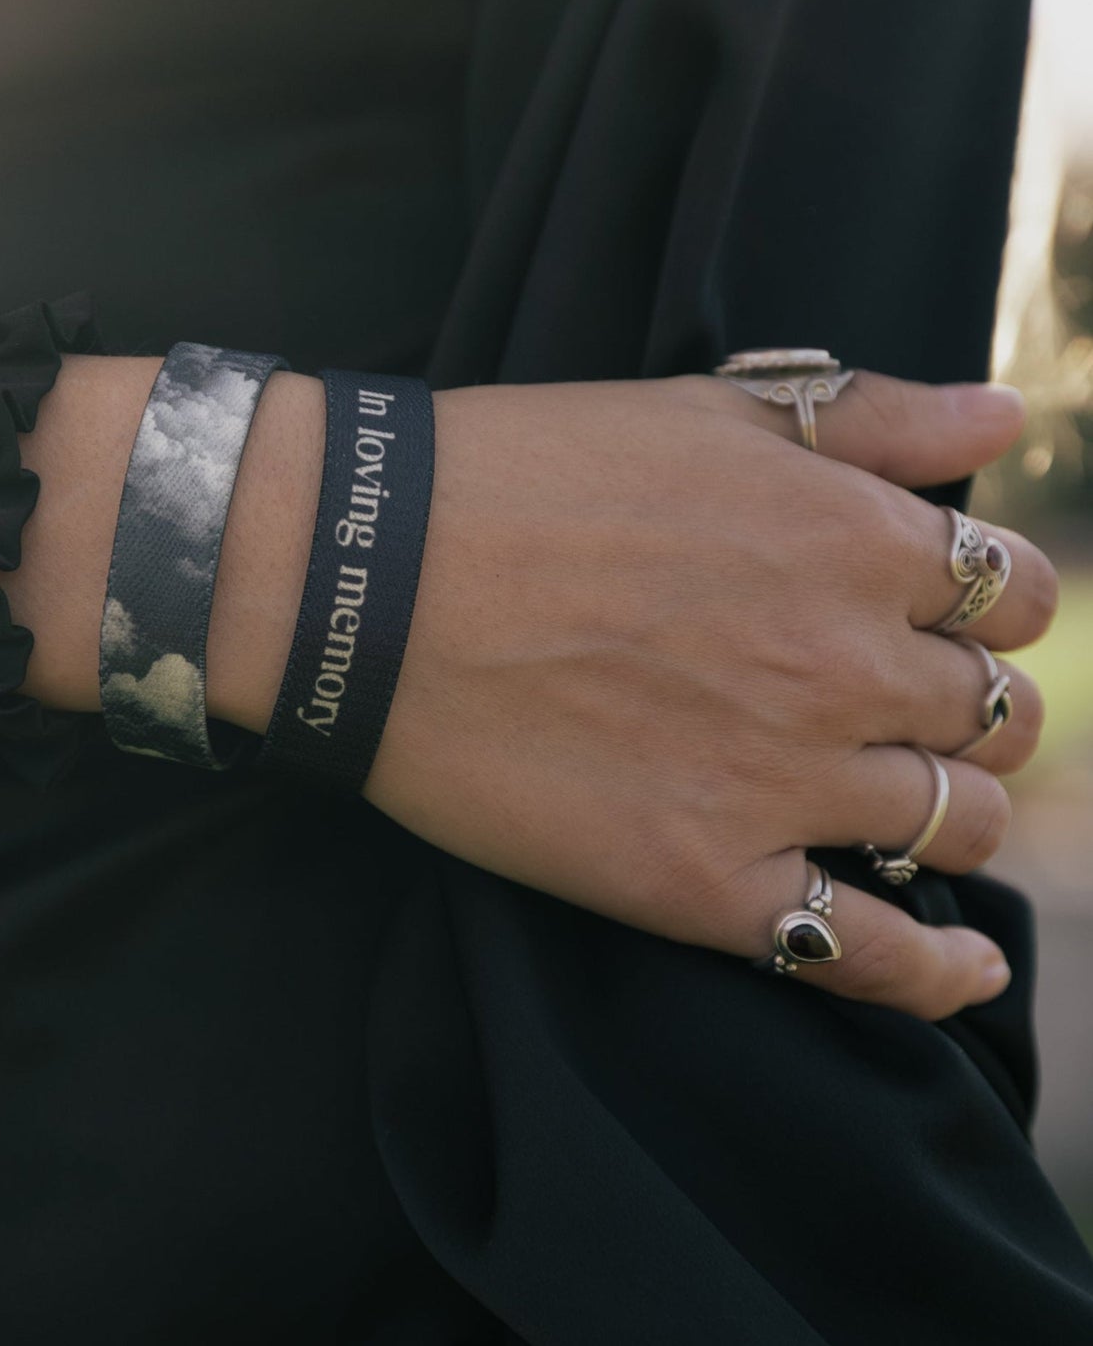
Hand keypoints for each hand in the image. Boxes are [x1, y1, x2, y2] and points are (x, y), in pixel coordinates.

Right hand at [358, 372, 1053, 1020]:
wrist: (368, 584)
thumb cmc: (518, 478)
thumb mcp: (698, 409)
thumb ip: (866, 415)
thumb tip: (1004, 415)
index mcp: (853, 541)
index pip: (1014, 592)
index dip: (989, 604)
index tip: (940, 614)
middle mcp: (843, 667)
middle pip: (999, 713)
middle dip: (972, 706)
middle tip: (908, 708)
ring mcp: (781, 783)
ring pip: (958, 824)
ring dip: (952, 810)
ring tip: (900, 804)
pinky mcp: (704, 881)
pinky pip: (873, 956)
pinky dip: (938, 973)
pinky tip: (964, 972)